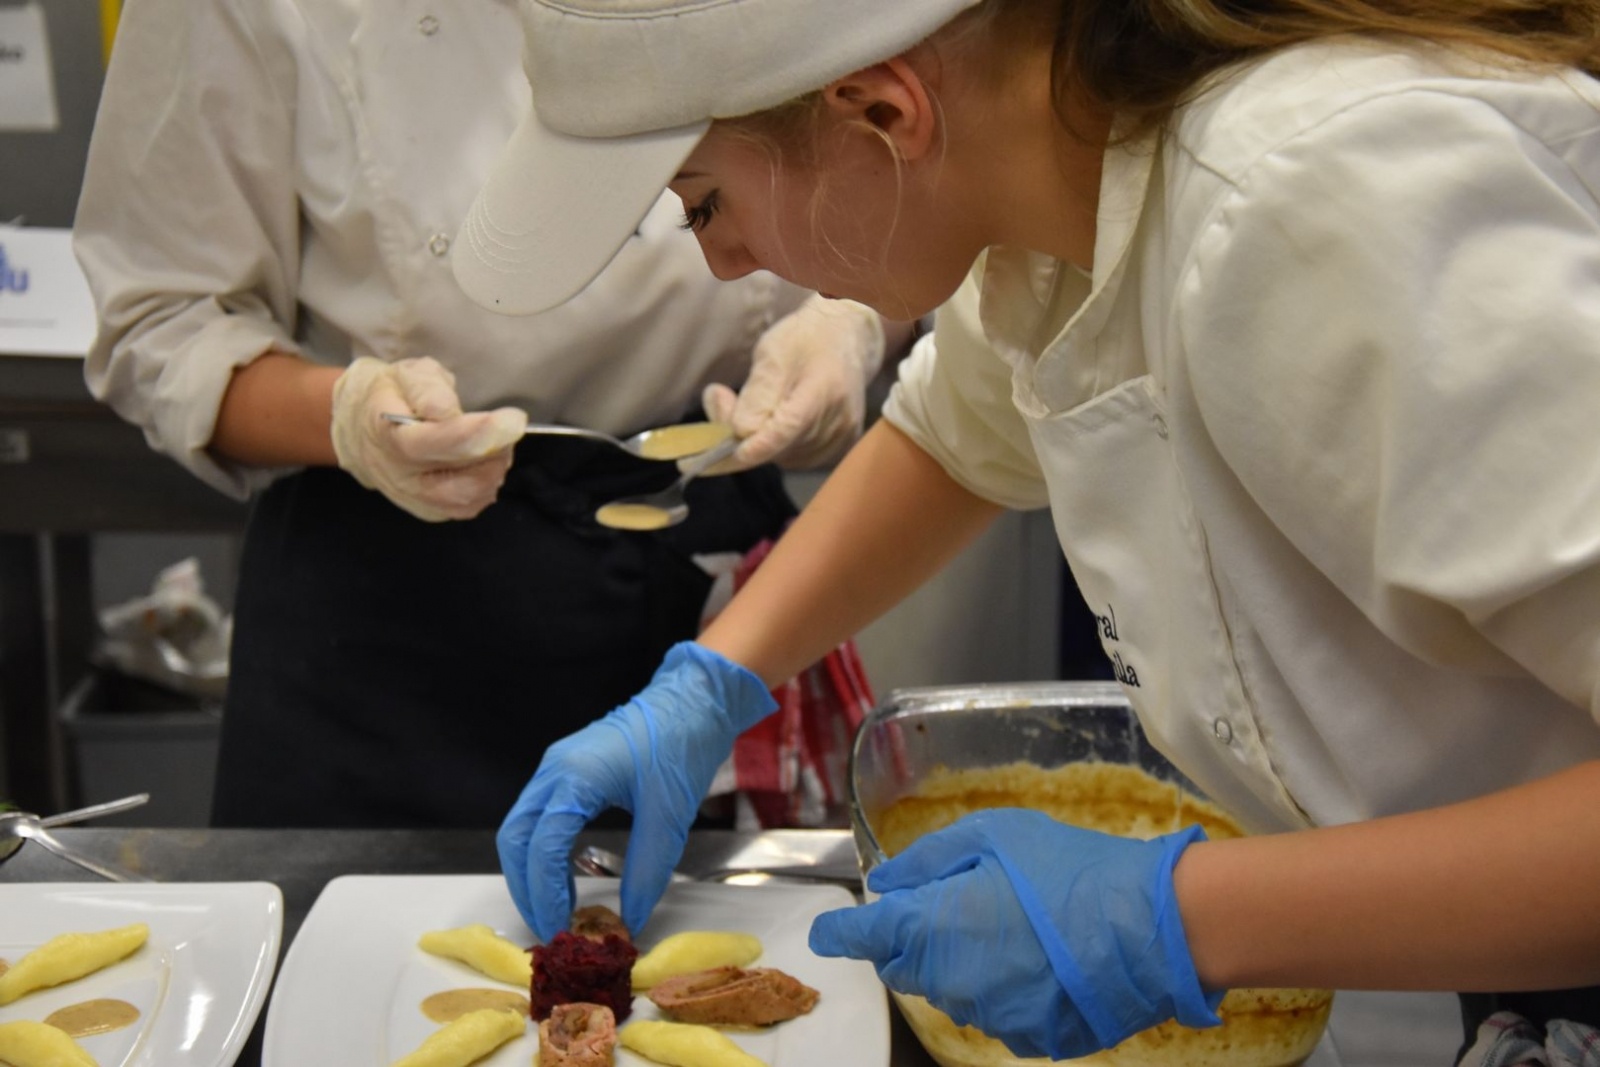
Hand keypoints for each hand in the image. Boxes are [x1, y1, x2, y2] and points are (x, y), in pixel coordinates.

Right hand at [330, 356, 527, 520]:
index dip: (479, 434)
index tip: (514, 419)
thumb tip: (449, 411)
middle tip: (507, 426)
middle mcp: (398, 475)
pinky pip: (466, 507)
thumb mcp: (408, 375)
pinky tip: (482, 462)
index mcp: (388, 433)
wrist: (362, 428)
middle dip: (495, 452)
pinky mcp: (427, 511)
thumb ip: (429, 389)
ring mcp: (413, 498)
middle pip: (458, 481)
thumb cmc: (393, 395)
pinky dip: (485, 485)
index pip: (435, 441)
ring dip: (493, 470)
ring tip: (493, 443)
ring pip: (466, 499)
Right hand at [497, 642, 777, 940]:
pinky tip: (564, 878)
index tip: (561, 929)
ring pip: (520, 829)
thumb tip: (630, 920)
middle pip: (515, 839)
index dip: (545, 893)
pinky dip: (541, 853)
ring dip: (530, 872)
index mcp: (575, 776)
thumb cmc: (682, 745)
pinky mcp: (565, 770)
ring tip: (556, 910)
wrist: (692, 700)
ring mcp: (555, 767)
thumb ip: (647, 871)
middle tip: (550, 928)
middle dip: (526, 888)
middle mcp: (554, 770)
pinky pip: (537, 818)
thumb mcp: (669, 816)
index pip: (542, 845)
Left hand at [701, 294, 883, 471]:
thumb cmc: (806, 339)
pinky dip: (781, 447)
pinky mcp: (842, 447)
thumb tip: (739, 431)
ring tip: (757, 406)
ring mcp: (844, 437)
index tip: (733, 455)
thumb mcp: (773, 352)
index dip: (760, 445)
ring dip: (763, 442)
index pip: (789, 427)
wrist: (849, 338)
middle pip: (783, 446)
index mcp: (823, 388)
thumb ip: (756, 393)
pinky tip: (777, 421)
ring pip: (788, 457)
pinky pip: (800, 458)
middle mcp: (840, 419)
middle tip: (724, 401)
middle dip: (748, 435)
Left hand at [808, 809, 1222, 1058]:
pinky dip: (1003, 988)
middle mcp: (950, 983)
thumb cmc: (1068, 868)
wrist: (1152, 925)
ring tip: (1014, 927)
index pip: (864, 938)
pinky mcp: (1029, 1040)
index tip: (829, 931)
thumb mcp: (993, 834)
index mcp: (932, 928)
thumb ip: (928, 860)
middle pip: (905, 967)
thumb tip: (886, 883)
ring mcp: (990, 1018)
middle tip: (954, 904)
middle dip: (912, 940)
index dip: (842, 932)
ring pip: (952, 992)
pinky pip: (996, 1013)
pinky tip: (1040, 960)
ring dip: (961, 964)